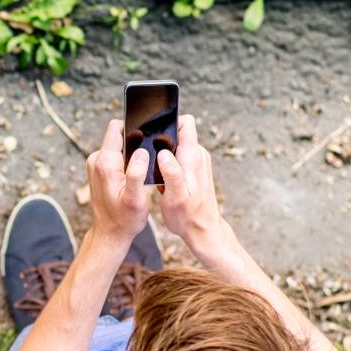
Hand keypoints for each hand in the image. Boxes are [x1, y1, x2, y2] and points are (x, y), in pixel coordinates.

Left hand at [85, 119, 151, 246]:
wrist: (109, 234)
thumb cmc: (124, 219)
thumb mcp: (135, 199)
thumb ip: (137, 174)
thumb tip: (142, 152)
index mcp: (105, 162)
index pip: (116, 129)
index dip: (133, 127)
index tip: (148, 134)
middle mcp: (97, 160)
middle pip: (119, 136)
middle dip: (135, 141)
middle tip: (150, 158)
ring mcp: (96, 164)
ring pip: (118, 146)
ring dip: (132, 153)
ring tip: (144, 169)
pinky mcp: (99, 170)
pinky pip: (115, 156)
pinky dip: (126, 161)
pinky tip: (135, 175)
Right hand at [154, 114, 227, 250]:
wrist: (203, 231)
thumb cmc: (188, 216)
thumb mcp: (175, 196)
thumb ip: (171, 173)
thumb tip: (163, 153)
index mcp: (192, 157)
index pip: (185, 123)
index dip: (169, 120)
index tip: (153, 128)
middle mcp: (197, 155)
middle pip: (178, 132)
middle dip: (162, 138)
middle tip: (148, 155)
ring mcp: (197, 162)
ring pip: (177, 145)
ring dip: (164, 153)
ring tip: (155, 171)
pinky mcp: (194, 170)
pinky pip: (179, 157)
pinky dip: (168, 164)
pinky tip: (162, 180)